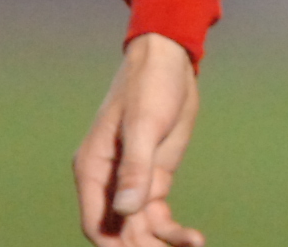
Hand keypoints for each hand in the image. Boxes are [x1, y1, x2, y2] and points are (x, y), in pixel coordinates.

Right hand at [74, 33, 204, 246]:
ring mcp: (132, 181)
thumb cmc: (149, 86)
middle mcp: (109, 181)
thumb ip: (135, 168)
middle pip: (119, 230)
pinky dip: (173, 230)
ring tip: (192, 245)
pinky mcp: (155, 176)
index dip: (114, 245)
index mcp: (93, 169)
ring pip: (139, 227)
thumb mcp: (143, 125)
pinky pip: (158, 214)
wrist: (170, 60)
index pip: (96, 222)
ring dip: (159, 243)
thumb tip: (126, 210)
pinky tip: (195, 240)